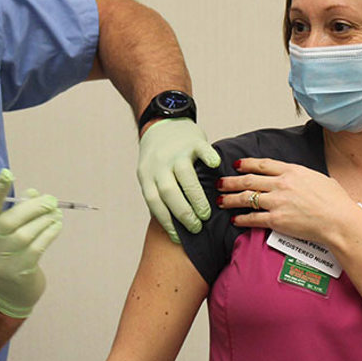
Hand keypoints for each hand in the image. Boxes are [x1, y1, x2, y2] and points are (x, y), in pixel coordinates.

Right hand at [0, 169, 63, 317]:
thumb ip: (17, 213)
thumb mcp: (6, 235)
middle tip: (51, 200)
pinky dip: (49, 234)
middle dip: (34, 207)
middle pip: (10, 221)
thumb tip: (34, 193)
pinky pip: (36, 248)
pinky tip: (56, 226)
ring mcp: (0, 261)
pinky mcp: (17, 272)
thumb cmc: (8, 256)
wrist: (6, 294)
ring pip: (25, 234)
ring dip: (45, 221)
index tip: (8, 174)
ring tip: (56, 214)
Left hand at [137, 118, 220, 242]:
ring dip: (197, 198)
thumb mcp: (151, 174)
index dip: (166, 222)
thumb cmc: (159, 157)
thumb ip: (159, 192)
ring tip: (207, 213)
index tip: (179, 238)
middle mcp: (159, 163)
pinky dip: (209, 160)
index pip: (154, 202)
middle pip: (170, 193)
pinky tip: (215, 170)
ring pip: (185, 177)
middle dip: (184, 214)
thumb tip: (173, 225)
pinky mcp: (192, 141)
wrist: (162, 122)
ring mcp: (176, 151)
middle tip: (197, 227)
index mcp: (146, 175)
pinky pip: (202, 151)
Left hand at [216, 158, 361, 242]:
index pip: (263, 164)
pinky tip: (235, 219)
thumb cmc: (336, 202)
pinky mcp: (276, 220)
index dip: (247, 164)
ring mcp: (277, 202)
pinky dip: (241, 219)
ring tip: (220, 201)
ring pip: (246, 198)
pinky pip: (253, 218)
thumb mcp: (319, 179)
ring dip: (230, 199)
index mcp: (292, 171)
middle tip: (220, 183)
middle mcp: (281, 184)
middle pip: (249, 180)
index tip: (237, 165)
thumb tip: (297, 178)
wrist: (339, 221)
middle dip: (231, 181)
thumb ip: (303, 176)